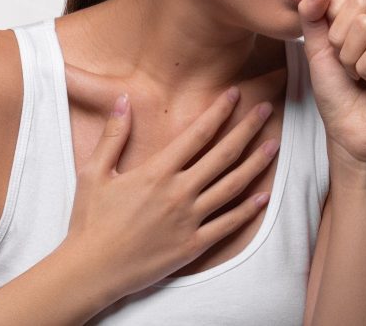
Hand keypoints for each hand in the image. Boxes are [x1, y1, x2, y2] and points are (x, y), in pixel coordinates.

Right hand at [63, 87, 278, 302]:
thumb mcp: (95, 172)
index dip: (219, 112)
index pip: (197, 134)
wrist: (91, 270)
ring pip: (232, 186)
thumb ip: (114, 135)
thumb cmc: (91, 221)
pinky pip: (227, 224)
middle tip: (265, 110)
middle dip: (247, 129)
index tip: (235, 94)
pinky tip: (264, 196)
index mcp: (157, 172)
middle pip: (223, 155)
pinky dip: (248, 210)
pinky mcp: (193, 245)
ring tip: (274, 145)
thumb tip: (123, 99)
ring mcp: (189, 220)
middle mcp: (179, 192)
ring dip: (256, 164)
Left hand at [297, 0, 365, 166]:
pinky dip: (363, 69)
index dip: (333, 13)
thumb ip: (313, 15)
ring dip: (349, 57)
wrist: (348, 132)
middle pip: (360, 3)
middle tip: (347, 63)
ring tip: (358, 74)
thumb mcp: (315, 47)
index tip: (336, 43)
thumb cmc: (336, 91)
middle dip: (339, 38)